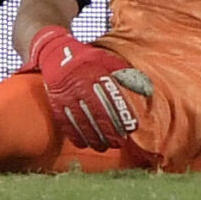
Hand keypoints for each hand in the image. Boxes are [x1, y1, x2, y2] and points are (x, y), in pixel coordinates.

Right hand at [27, 26, 147, 150]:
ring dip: (94, 137)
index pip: (112, 99)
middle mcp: (80, 86)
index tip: (131, 128)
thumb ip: (125, 73)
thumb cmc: (87, 58)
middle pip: (97, 114)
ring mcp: (66, 96)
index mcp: (95, 74)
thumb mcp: (107, 59)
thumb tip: (145, 89)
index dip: (122, 115)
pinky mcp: (56, 104)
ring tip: (104, 146)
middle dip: (109, 131)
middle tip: (119, 142)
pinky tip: (84, 144)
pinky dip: (76, 136)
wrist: (54, 53)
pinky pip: (67, 123)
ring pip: (82, 122)